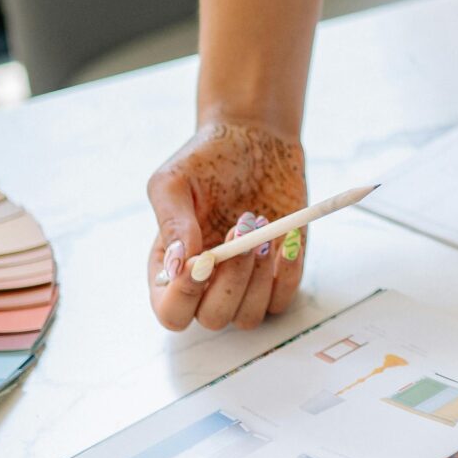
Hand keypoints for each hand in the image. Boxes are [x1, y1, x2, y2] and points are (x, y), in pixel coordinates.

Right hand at [147, 119, 307, 331]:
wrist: (255, 139)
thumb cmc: (207, 160)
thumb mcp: (175, 182)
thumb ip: (171, 223)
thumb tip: (176, 266)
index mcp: (171, 267)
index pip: (171, 311)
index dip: (183, 297)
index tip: (203, 260)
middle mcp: (206, 284)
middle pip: (212, 319)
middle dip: (231, 280)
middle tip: (240, 229)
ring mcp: (243, 283)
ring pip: (248, 316)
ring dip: (257, 278)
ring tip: (262, 230)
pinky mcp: (278, 275)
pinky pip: (282, 300)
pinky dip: (287, 274)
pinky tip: (286, 240)